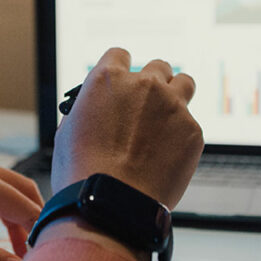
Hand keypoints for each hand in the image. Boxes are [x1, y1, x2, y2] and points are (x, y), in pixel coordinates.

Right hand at [51, 47, 203, 208]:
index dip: (121, 69)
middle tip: (147, 105)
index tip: (123, 83)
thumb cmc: (83, 174)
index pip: (120, 54)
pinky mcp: (192, 131)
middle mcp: (143, 85)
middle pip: (158, 66)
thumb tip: (97, 110)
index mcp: (107, 79)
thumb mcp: (68, 131)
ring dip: (176, 95)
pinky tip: (167, 157)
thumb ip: (89, 109)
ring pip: (184, 83)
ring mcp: (172, 106)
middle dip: (153, 83)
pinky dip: (181, 136)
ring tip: (168, 119)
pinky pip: (190, 124)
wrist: (112, 205)